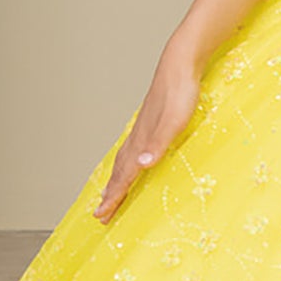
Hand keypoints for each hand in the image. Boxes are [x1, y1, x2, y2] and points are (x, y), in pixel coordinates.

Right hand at [94, 49, 201, 219]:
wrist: (180, 65)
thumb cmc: (181, 93)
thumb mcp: (174, 122)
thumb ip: (158, 144)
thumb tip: (141, 165)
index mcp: (142, 142)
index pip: (124, 176)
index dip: (113, 197)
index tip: (101, 215)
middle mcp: (138, 138)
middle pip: (119, 172)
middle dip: (109, 194)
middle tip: (99, 215)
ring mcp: (142, 130)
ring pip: (123, 161)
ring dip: (115, 180)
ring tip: (108, 193)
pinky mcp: (150, 123)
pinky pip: (132, 150)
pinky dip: (126, 164)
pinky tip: (132, 161)